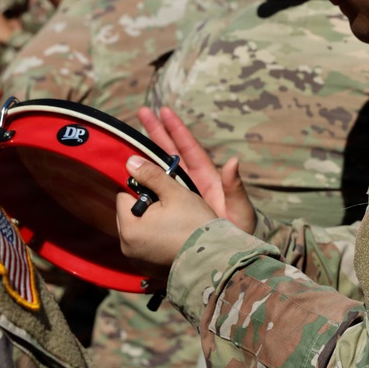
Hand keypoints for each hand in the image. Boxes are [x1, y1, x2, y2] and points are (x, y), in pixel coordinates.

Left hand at [116, 155, 217, 280]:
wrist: (214, 259)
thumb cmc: (194, 224)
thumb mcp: (175, 193)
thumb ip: (151, 175)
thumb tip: (130, 162)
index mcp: (129, 227)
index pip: (123, 197)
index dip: (141, 190)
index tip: (161, 194)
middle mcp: (127, 247)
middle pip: (128, 215)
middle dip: (143, 208)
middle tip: (169, 209)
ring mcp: (137, 261)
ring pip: (136, 231)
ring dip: (149, 225)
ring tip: (173, 224)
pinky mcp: (147, 270)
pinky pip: (145, 247)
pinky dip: (154, 241)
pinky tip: (173, 239)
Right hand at [138, 107, 255, 232]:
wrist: (230, 256)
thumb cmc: (240, 230)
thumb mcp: (240, 209)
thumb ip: (235, 187)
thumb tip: (234, 161)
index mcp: (207, 178)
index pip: (189, 149)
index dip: (176, 130)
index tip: (164, 111)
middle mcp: (191, 183)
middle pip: (170, 153)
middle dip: (157, 132)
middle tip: (142, 112)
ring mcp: (180, 196)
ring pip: (159, 170)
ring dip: (146, 154)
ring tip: (129, 136)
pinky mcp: (171, 210)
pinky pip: (155, 193)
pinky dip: (143, 182)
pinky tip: (128, 175)